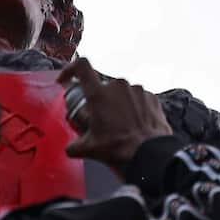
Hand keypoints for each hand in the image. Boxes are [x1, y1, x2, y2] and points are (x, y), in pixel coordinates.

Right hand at [56, 57, 172, 172]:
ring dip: (117, 105)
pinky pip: (138, 98)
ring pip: (121, 93)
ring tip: (119, 125)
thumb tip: (71, 148)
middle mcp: (118, 86)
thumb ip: (74, 145)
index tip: (67, 79)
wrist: (150, 154)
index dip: (71, 69)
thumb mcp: (89, 149)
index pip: (81, 66)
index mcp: (99, 94)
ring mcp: (137, 90)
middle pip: (102, 86)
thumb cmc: (120, 148)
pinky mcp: (151, 97)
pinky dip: (134, 109)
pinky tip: (133, 124)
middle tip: (100, 119)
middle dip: (100, 101)